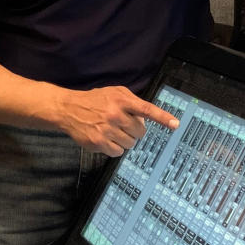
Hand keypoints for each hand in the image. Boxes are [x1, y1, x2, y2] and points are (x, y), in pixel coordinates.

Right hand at [59, 86, 178, 155]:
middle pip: (140, 132)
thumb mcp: (114, 92)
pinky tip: (107, 139)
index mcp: (121, 100)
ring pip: (130, 144)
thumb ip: (132, 102)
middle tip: (124, 125)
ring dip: (125, 140)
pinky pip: (118, 152)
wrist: (69, 109)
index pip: (147, 110)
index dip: (162, 117)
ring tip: (113, 131)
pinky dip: (115, 148)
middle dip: (135, 130)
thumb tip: (146, 118)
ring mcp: (106, 130)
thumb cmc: (95, 100)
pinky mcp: (98, 142)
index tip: (175, 124)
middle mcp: (115, 115)